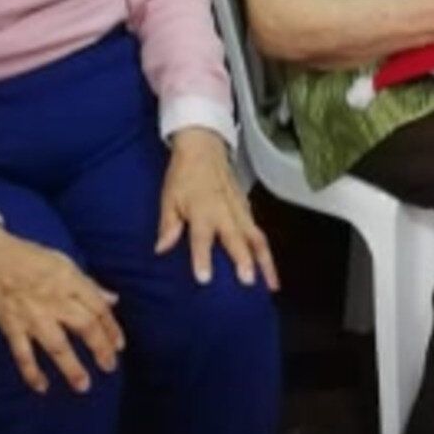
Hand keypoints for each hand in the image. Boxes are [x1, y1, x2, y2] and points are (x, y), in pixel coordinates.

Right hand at [0, 228, 125, 396]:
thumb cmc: (28, 257)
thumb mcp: (63, 262)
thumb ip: (88, 284)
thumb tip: (111, 299)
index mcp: (69, 281)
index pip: (98, 307)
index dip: (111, 328)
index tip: (119, 345)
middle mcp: (54, 300)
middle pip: (84, 327)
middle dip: (100, 349)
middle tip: (109, 367)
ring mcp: (33, 317)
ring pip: (57, 346)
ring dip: (71, 367)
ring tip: (83, 385)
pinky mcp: (12, 328)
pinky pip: (23, 355)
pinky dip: (31, 372)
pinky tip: (42, 387)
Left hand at [157, 130, 278, 289]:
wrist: (204, 148)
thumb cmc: (183, 175)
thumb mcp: (169, 197)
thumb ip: (168, 225)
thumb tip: (161, 249)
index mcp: (202, 210)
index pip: (202, 238)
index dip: (202, 258)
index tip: (205, 279)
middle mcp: (224, 212)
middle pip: (237, 239)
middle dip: (244, 260)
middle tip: (249, 282)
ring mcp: (240, 210)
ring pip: (257, 237)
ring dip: (265, 261)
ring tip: (272, 285)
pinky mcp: (247, 209)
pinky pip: (259, 232)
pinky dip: (265, 251)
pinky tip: (269, 269)